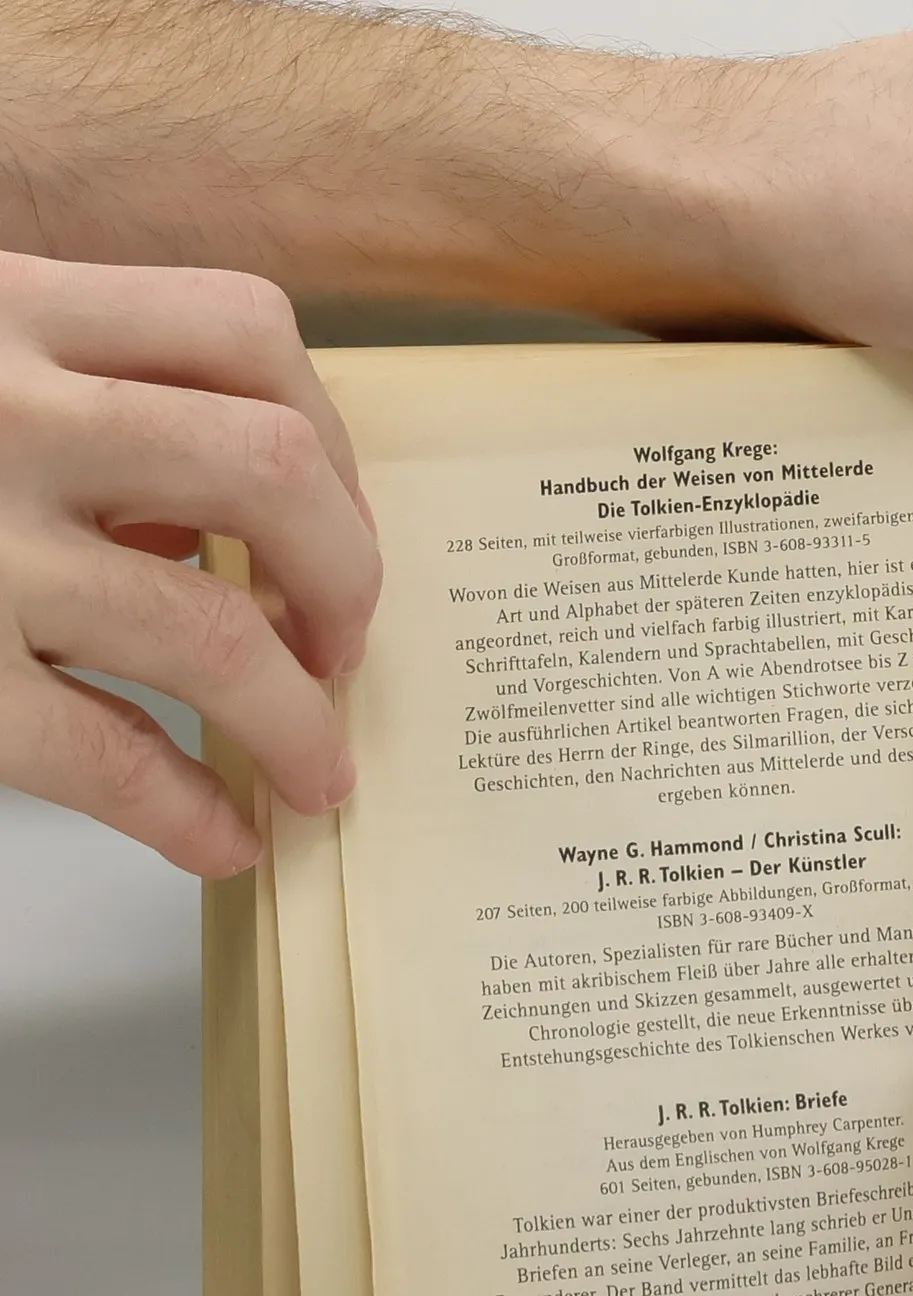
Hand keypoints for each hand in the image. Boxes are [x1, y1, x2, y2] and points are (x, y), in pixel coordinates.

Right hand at [0, 252, 377, 874]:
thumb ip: (63, 399)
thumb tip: (204, 530)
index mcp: (4, 308)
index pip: (244, 330)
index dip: (331, 440)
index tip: (335, 518)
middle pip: (273, 468)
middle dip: (346, 576)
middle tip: (341, 647)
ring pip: (212, 630)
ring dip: (299, 719)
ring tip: (315, 770)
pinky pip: (104, 752)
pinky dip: (190, 810)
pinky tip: (219, 839)